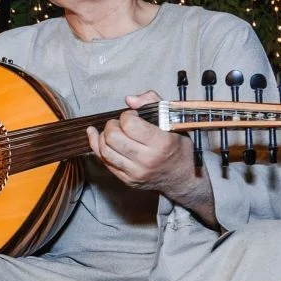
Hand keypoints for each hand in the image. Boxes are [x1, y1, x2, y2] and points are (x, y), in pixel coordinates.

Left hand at [87, 91, 215, 224]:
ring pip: (104, 150)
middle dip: (112, 125)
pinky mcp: (127, 180)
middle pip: (113, 137)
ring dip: (103, 136)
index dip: (127, 115)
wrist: (183, 178)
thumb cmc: (179, 147)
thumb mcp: (174, 121)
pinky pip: (104, 162)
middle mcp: (148, 160)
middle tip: (121, 123)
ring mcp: (136, 173)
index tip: (133, 115)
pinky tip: (96, 136)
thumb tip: (129, 100)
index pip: (130, 125)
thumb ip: (152, 103)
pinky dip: (97, 147)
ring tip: (113, 131)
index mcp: (162, 143)